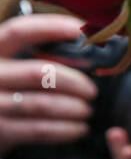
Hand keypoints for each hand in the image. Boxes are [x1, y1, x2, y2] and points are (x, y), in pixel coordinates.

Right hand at [0, 14, 97, 156]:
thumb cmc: (7, 91)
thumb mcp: (12, 67)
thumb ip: (39, 56)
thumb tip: (90, 45)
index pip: (18, 31)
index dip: (51, 27)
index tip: (81, 30)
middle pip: (38, 72)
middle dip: (73, 81)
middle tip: (92, 90)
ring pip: (42, 104)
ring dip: (72, 108)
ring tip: (87, 110)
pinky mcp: (0, 131)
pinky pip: (39, 129)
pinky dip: (65, 130)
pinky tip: (79, 129)